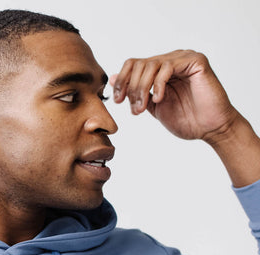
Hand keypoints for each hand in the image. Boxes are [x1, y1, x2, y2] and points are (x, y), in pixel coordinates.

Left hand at [109, 49, 240, 142]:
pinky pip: (168, 66)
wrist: (210, 128)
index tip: (118, 101)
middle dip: (132, 89)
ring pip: (151, 64)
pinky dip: (158, 84)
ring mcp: (184, 58)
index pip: (133, 64)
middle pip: (139, 64)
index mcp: (161, 70)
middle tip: (136, 110)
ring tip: (144, 108)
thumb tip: (112, 79)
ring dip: (142, 89)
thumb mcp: (152, 107)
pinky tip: (160, 99)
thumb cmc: (186, 119)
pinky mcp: (196, 61)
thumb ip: (136, 93)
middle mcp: (172, 60)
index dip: (122, 81)